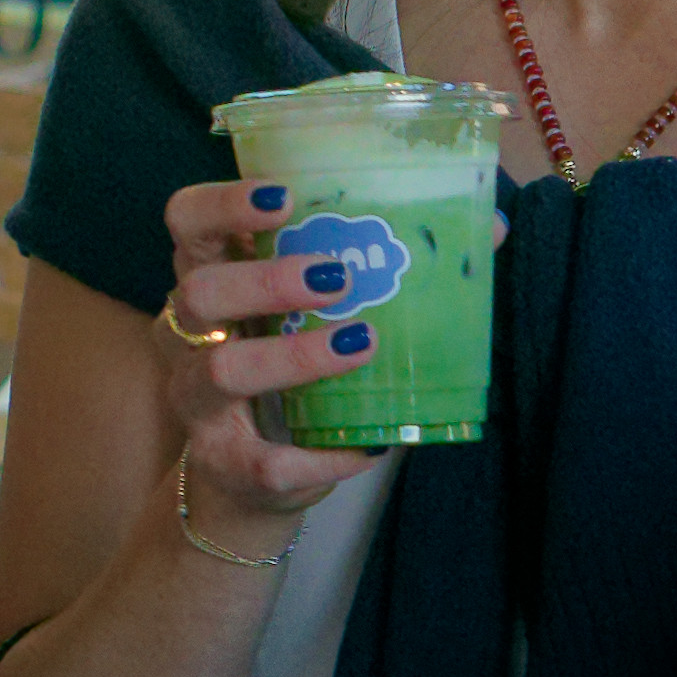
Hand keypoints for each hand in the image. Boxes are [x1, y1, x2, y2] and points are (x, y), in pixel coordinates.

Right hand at [150, 173, 417, 563]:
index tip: (285, 198)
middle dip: (266, 280)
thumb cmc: (288, 371)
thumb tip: (488, 228)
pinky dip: (325, 454)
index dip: (223, 204)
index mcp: (211, 278)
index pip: (187, 222)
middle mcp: (187, 335)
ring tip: (361, 343)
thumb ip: (386, 269)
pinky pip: (270, 460)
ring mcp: (198, 401)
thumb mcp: (314, 315)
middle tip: (338, 276)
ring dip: (295, 356)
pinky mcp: (224, 462)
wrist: (245, 478)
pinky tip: (369, 448)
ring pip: (221, 371)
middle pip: (198, 292)